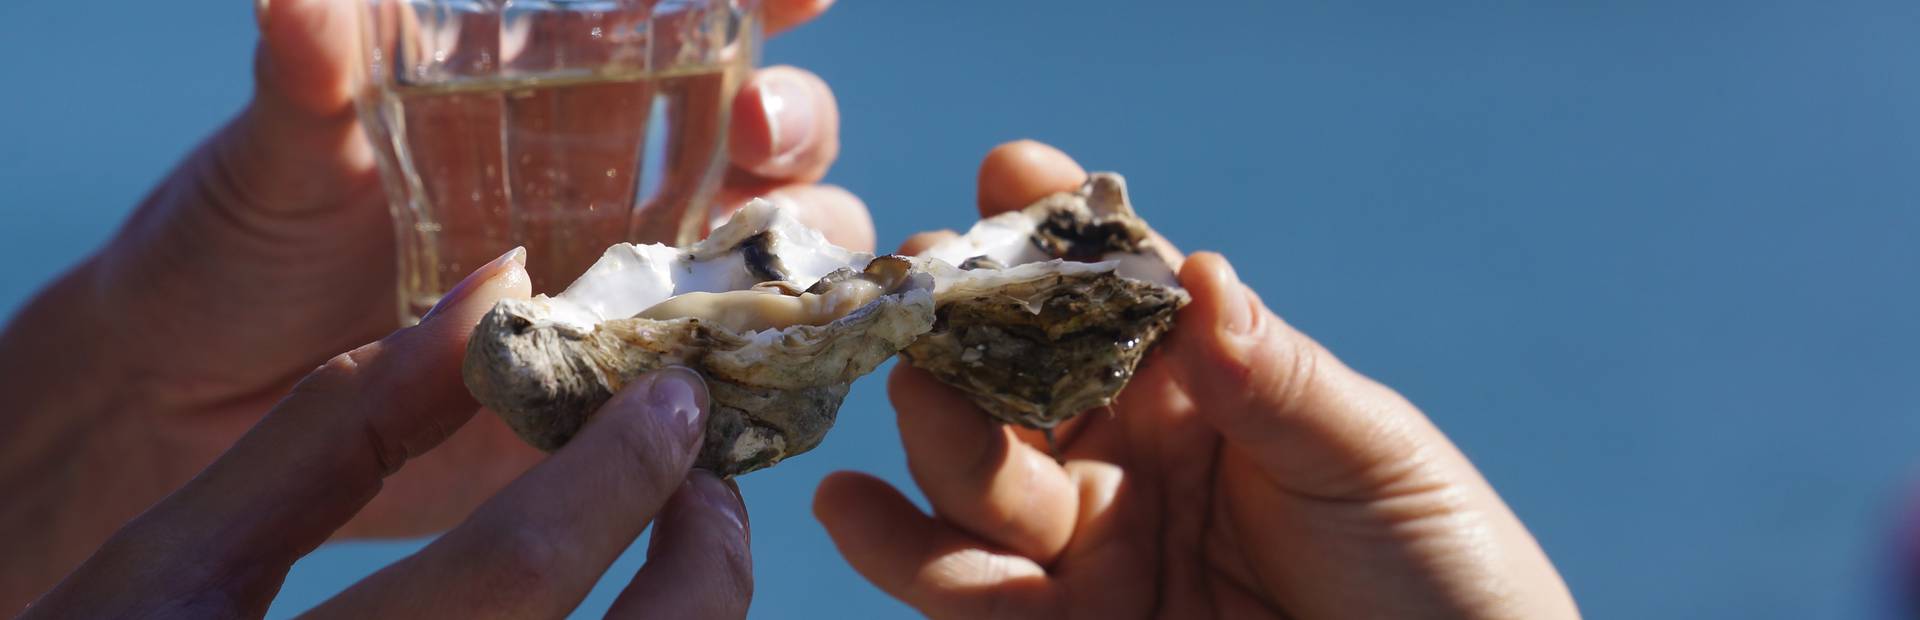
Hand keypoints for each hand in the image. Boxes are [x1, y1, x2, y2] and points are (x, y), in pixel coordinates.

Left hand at [0, 0, 853, 605]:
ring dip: (799, 249)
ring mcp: (627, 290)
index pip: (683, 26)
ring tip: (756, 265)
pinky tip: (755, 373)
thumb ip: (308, 75)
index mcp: (550, 95)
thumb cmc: (242, 242)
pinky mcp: (619, 394)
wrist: (198, 397)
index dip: (757, 1)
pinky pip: (728, 380)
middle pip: (771, 138)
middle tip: (754, 128)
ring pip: (775, 254)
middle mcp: (614, 182)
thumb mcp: (278, 152)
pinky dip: (764, 375)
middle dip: (793, 119)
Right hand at [22, 254, 751, 619]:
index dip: (623, 471)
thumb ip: (335, 427)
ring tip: (679, 548)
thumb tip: (490, 290)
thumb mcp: (178, 558)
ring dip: (690, 616)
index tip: (677, 397)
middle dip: (703, 565)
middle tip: (705, 482)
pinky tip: (629, 610)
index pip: (520, 567)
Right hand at [812, 142, 1580, 617]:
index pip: (1113, 297)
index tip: (1011, 171)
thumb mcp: (1370, 456)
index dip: (1059, 234)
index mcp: (1201, 390)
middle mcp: (1128, 457)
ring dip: (933, 435)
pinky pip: (969, 593)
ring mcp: (1091, 547)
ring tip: (908, 387)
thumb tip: (1202, 273)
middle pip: (1020, 381)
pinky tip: (850, 507)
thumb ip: (1273, 378)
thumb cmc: (1438, 565)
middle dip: (970, 332)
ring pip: (977, 481)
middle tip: (929, 287)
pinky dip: (900, 551)